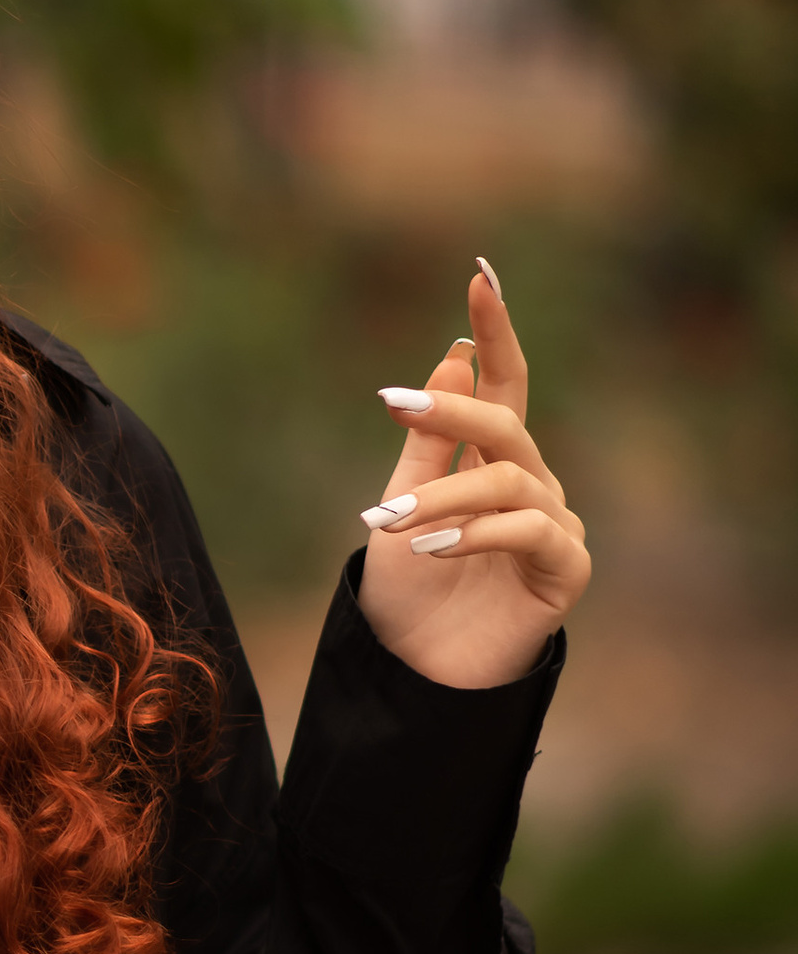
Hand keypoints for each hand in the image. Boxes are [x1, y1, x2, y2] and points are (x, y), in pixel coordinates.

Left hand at [353, 261, 591, 689]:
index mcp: (494, 462)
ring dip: (442, 496)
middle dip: (451, 412)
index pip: (503, 384)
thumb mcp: (401, 506)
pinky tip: (433, 546)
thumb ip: (426, 442)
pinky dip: (478, 533)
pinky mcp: (565, 572)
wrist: (416, 676)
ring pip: (508, 483)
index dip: (494, 333)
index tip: (478, 277)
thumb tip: (453, 359)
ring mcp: (554, 528)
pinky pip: (529, 533)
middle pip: (505, 427)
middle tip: (394, 403)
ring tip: (388, 522)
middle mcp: (533, 486)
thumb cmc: (410, 593)